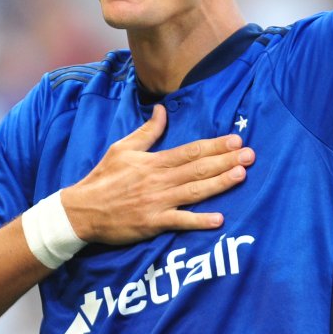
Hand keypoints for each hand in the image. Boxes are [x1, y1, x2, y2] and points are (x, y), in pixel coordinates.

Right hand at [60, 105, 254, 244]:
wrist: (82, 210)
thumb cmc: (103, 178)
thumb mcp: (122, 148)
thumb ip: (147, 131)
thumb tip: (162, 110)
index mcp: (153, 161)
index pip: (189, 151)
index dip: (214, 145)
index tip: (235, 139)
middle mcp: (158, 180)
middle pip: (197, 169)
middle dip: (225, 161)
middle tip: (250, 154)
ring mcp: (156, 202)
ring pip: (194, 192)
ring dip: (219, 183)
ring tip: (241, 175)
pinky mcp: (152, 223)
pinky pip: (180, 222)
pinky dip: (199, 221)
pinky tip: (219, 219)